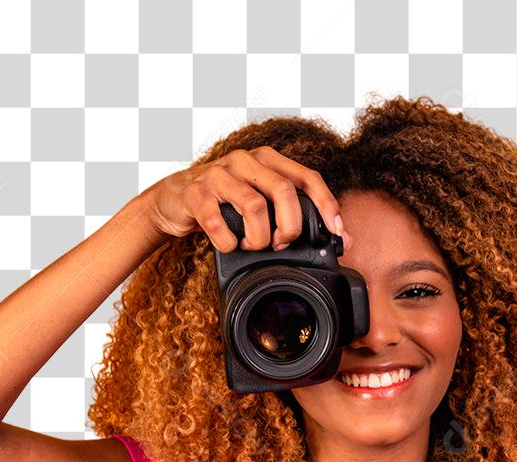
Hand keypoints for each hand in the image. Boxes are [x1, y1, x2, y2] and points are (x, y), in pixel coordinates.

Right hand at [137, 145, 351, 253]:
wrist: (174, 200)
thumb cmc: (225, 203)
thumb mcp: (262, 202)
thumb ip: (296, 213)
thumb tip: (343, 236)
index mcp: (267, 160)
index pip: (307, 176)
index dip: (326, 204)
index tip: (336, 231)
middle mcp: (245, 161)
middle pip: (284, 191)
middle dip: (290, 227)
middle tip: (282, 244)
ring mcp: (219, 174)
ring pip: (255, 207)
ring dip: (259, 238)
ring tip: (253, 246)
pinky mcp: (196, 193)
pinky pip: (218, 222)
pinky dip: (228, 242)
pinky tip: (229, 245)